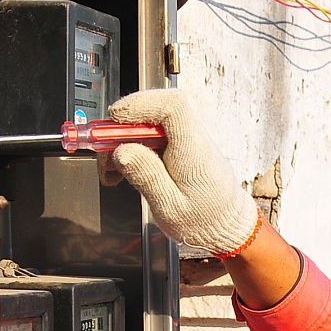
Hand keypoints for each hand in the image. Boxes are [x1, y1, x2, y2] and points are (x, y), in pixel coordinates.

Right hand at [106, 89, 260, 255]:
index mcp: (193, 152)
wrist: (225, 226)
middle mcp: (193, 139)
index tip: (116, 119)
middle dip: (121, 131)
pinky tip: (124, 171)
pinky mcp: (179, 147)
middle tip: (105, 157)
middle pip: (152, 114)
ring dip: (123, 143)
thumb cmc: (203, 220)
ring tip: (113, 172)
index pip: (173, 106)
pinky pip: (152, 138)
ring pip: (148, 127)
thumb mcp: (170, 207)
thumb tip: (122, 152)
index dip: (141, 104)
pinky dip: (133, 150)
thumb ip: (146, 177)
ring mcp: (186, 141)